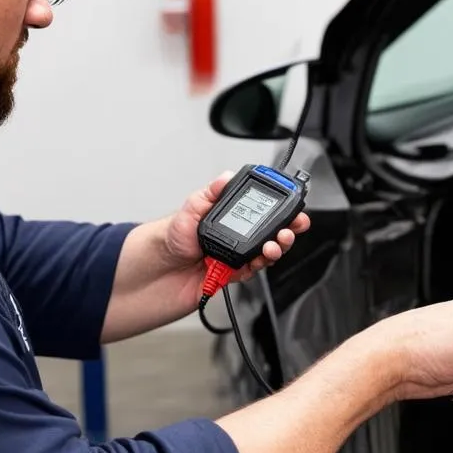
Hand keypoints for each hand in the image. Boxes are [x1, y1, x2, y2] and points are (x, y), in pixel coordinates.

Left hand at [164, 170, 311, 280]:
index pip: (260, 208)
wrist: (157, 271)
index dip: (278, 206)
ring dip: (277, 247)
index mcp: (228, 216)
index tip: (290, 202)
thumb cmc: (170, 239)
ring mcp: (236, 256)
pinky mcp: (232, 275)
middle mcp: (236, 236)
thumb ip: (208, 195)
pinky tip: (260, 259)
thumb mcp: (188, 210)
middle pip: (271, 231)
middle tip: (294, 225)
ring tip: (276, 244)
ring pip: (266, 252)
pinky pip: (251, 271)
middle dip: (288, 228)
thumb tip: (225, 178)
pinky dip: (259, 265)